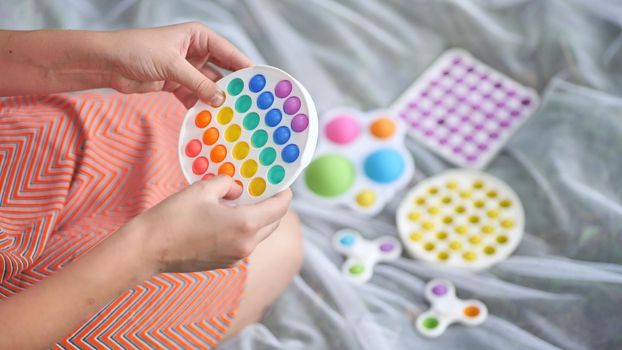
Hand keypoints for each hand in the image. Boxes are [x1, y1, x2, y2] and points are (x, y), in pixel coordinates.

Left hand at [107, 22, 251, 107]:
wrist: (107, 63)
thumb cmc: (137, 50)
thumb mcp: (172, 66)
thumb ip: (198, 83)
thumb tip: (221, 99)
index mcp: (198, 37)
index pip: (229, 52)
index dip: (245, 67)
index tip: (260, 83)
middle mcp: (196, 51)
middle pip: (222, 71)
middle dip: (233, 88)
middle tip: (249, 104)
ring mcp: (187, 69)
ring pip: (209, 87)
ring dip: (216, 101)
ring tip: (232, 116)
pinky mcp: (177, 84)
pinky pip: (195, 97)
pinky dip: (200, 108)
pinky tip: (210, 120)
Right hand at [131, 176, 291, 272]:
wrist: (149, 249)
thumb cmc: (174, 216)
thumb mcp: (203, 188)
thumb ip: (228, 184)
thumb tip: (238, 189)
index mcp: (246, 224)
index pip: (280, 208)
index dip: (284, 193)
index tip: (281, 184)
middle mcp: (246, 244)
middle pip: (273, 223)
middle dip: (272, 206)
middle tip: (263, 190)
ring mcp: (237, 257)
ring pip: (260, 235)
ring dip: (258, 219)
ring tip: (244, 202)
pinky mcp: (225, 264)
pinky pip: (245, 244)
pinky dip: (244, 230)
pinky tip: (229, 218)